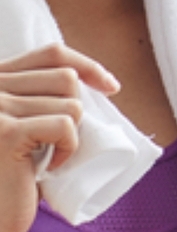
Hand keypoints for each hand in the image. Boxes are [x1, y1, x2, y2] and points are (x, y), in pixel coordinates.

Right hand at [0, 43, 119, 231]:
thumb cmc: (14, 178)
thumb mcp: (29, 127)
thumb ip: (43, 98)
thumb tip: (101, 82)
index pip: (51, 54)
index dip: (87, 65)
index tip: (111, 87)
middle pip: (65, 78)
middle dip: (76, 111)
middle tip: (57, 143)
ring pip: (70, 103)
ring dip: (71, 136)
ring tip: (46, 158)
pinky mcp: (6, 132)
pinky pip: (65, 125)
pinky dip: (68, 148)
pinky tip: (47, 169)